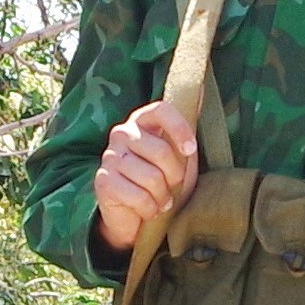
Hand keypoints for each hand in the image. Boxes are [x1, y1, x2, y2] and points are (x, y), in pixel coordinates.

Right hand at [89, 98, 201, 255]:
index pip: (162, 110)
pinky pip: (138, 197)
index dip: (180, 129)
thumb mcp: (178, 153)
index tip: (190, 150)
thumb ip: (187, 125)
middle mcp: (122, 133)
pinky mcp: (103, 181)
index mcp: (142, 120)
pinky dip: (150, 209)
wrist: (134, 215)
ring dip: (162, 197)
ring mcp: (110, 157)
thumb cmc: (160, 179)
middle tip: (172, 186)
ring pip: (151, 178)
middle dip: (174, 177)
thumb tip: (201, 89)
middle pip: (162, 151)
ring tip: (160, 200)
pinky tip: (148, 209)